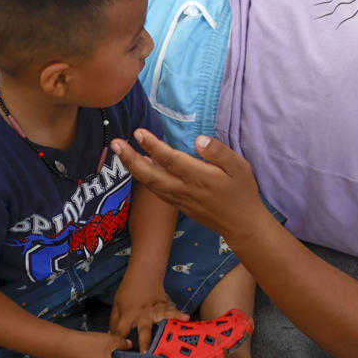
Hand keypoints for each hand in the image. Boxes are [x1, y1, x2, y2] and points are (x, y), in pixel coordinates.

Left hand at [108, 277, 185, 350]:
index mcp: (128, 315)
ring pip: (160, 319)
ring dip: (166, 327)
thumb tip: (112, 338)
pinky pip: (172, 311)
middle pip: (143, 329)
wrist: (143, 274)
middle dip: (145, 342)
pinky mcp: (164, 306)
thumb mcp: (116, 305)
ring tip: (172, 335)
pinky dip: (179, 314)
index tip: (119, 352)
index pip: (121, 331)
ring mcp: (155, 310)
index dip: (119, 342)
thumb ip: (114, 323)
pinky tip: (186, 317)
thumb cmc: (128, 291)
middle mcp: (142, 314)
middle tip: (146, 354)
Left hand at [113, 130, 263, 237]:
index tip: (138, 133)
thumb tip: (199, 140)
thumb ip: (219, 152)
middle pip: (151, 174)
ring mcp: (179, 199)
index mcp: (198, 177)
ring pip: (150, 184)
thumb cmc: (242, 192)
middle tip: (115, 143)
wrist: (242, 225)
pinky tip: (140, 168)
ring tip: (122, 152)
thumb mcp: (239, 167)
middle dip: (131, 159)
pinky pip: (156, 191)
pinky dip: (144, 179)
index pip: (170, 159)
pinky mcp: (178, 205)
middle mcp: (184, 189)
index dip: (152, 146)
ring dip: (134, 168)